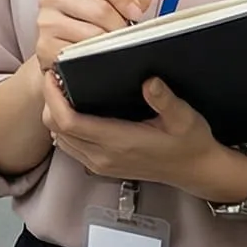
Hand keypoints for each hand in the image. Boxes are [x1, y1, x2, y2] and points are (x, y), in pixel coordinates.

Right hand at [33, 0, 151, 71]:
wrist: (56, 49)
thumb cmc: (81, 22)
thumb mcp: (102, 1)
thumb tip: (141, 0)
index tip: (135, 12)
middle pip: (99, 8)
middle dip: (119, 25)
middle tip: (126, 35)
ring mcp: (46, 22)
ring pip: (92, 33)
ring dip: (109, 43)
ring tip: (112, 46)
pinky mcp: (45, 46)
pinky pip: (79, 53)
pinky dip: (94, 57)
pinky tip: (97, 57)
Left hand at [41, 72, 244, 195]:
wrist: (195, 171)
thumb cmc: (190, 143)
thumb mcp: (185, 118)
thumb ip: (165, 100)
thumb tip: (149, 81)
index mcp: (119, 142)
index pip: (69, 122)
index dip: (54, 98)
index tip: (54, 75)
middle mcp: (103, 156)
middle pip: (57, 129)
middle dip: (50, 102)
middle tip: (57, 76)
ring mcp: (100, 164)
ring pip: (60, 139)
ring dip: (55, 115)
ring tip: (64, 89)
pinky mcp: (101, 166)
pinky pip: (70, 147)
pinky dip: (63, 127)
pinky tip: (75, 109)